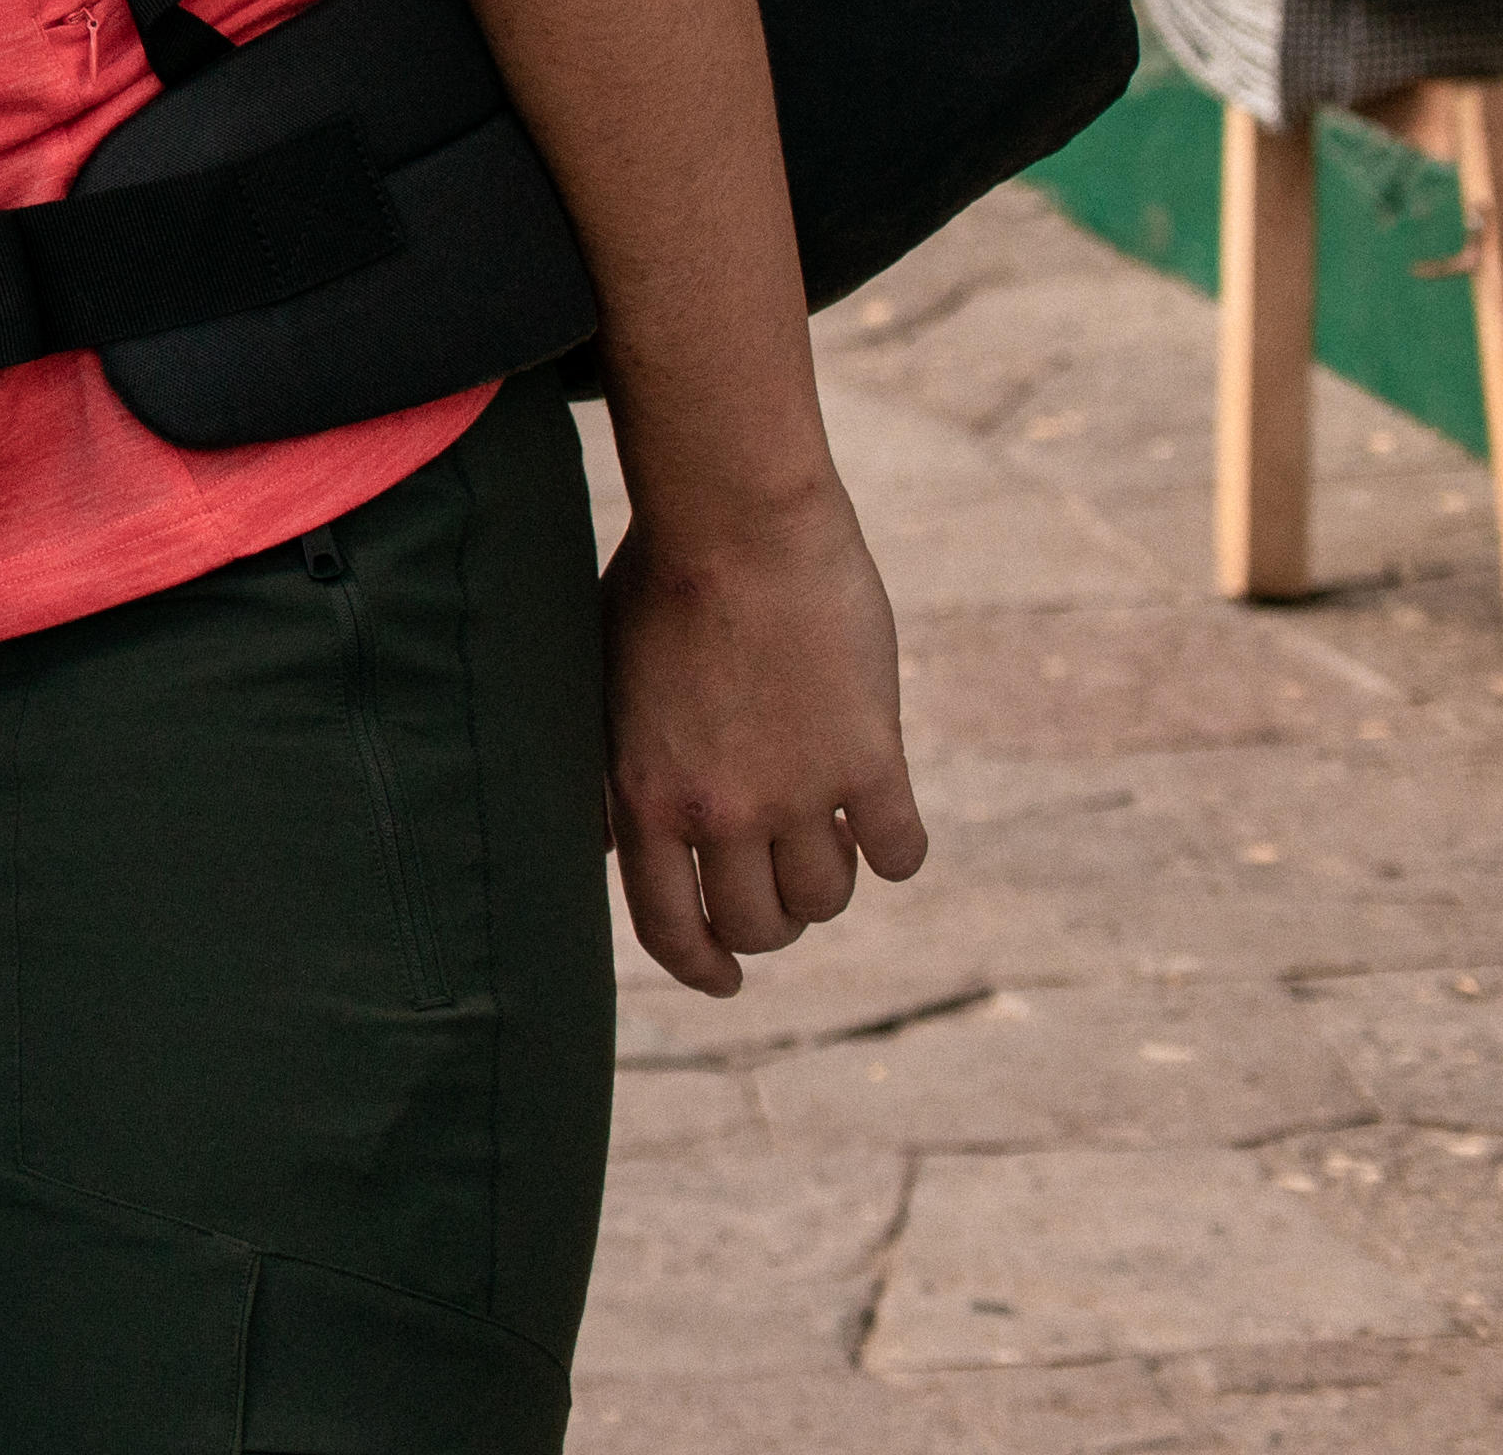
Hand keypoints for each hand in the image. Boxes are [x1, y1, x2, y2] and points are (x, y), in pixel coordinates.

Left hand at [600, 469, 927, 993]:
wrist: (737, 520)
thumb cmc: (656, 586)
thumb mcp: (603, 686)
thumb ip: (610, 770)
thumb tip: (609, 843)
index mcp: (641, 794)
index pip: (670, 927)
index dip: (698, 967)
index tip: (722, 982)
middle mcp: (719, 809)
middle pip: (760, 925)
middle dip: (768, 924)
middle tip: (776, 898)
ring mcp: (799, 790)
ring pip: (827, 898)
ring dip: (827, 886)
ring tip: (823, 848)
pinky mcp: (872, 760)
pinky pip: (900, 852)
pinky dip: (896, 852)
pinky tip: (886, 827)